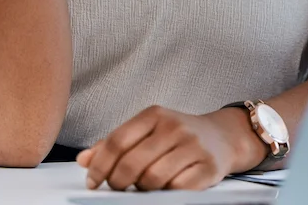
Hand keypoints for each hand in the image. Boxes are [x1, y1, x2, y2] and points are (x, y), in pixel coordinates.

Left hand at [76, 106, 263, 191]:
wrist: (223, 137)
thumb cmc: (178, 135)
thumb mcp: (147, 130)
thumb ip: (115, 144)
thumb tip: (84, 160)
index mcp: (155, 114)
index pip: (117, 141)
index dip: (99, 165)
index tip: (92, 181)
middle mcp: (174, 127)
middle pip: (132, 163)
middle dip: (118, 182)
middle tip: (118, 187)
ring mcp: (193, 146)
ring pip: (152, 179)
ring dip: (143, 189)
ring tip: (145, 185)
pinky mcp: (208, 167)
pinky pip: (177, 189)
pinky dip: (166, 192)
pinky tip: (166, 187)